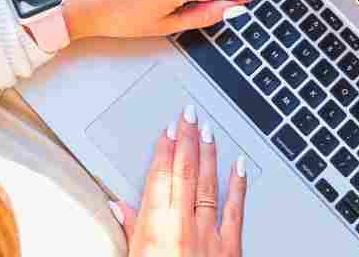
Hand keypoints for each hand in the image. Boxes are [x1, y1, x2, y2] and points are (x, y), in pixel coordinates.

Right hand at [111, 107, 246, 256]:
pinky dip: (238, 186)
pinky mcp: (231, 249)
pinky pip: (235, 211)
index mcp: (157, 226)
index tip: (167, 129)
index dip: (164, 148)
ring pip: (209, 184)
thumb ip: (131, 231)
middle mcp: (185, 224)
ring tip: (208, 130)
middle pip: (185, 172)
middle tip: (189, 114)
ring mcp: (210, 236)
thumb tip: (118, 205)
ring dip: (209, 154)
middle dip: (187, 139)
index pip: (160, 175)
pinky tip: (240, 166)